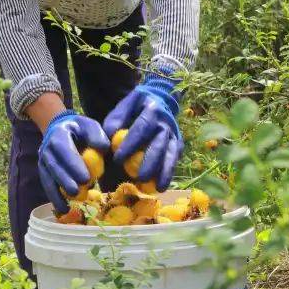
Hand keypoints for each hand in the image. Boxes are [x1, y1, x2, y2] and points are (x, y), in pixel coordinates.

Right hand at [38, 111, 109, 213]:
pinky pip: (48, 185)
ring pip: (49, 178)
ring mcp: (43, 161)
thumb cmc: (79, 129)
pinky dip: (54, 197)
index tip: (86, 178)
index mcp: (59, 134)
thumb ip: (96, 135)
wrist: (60, 128)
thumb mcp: (89, 125)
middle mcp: (47, 148)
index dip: (73, 164)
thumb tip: (103, 147)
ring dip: (58, 193)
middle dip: (66, 181)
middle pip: (54, 167)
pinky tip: (63, 209)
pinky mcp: (44, 171)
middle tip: (78, 192)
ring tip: (68, 207)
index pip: (64, 150)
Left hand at [103, 71, 183, 190]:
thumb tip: (110, 138)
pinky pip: (174, 159)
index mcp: (151, 108)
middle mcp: (165, 120)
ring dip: (165, 170)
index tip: (118, 159)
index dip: (131, 143)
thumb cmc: (133, 110)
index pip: (141, 127)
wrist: (156, 101)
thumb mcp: (122, 109)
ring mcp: (173, 132)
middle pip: (159, 142)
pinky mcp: (178, 143)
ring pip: (170, 153)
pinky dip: (169, 172)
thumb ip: (114, 121)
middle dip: (150, 161)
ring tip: (158, 187)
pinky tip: (162, 185)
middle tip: (140, 177)